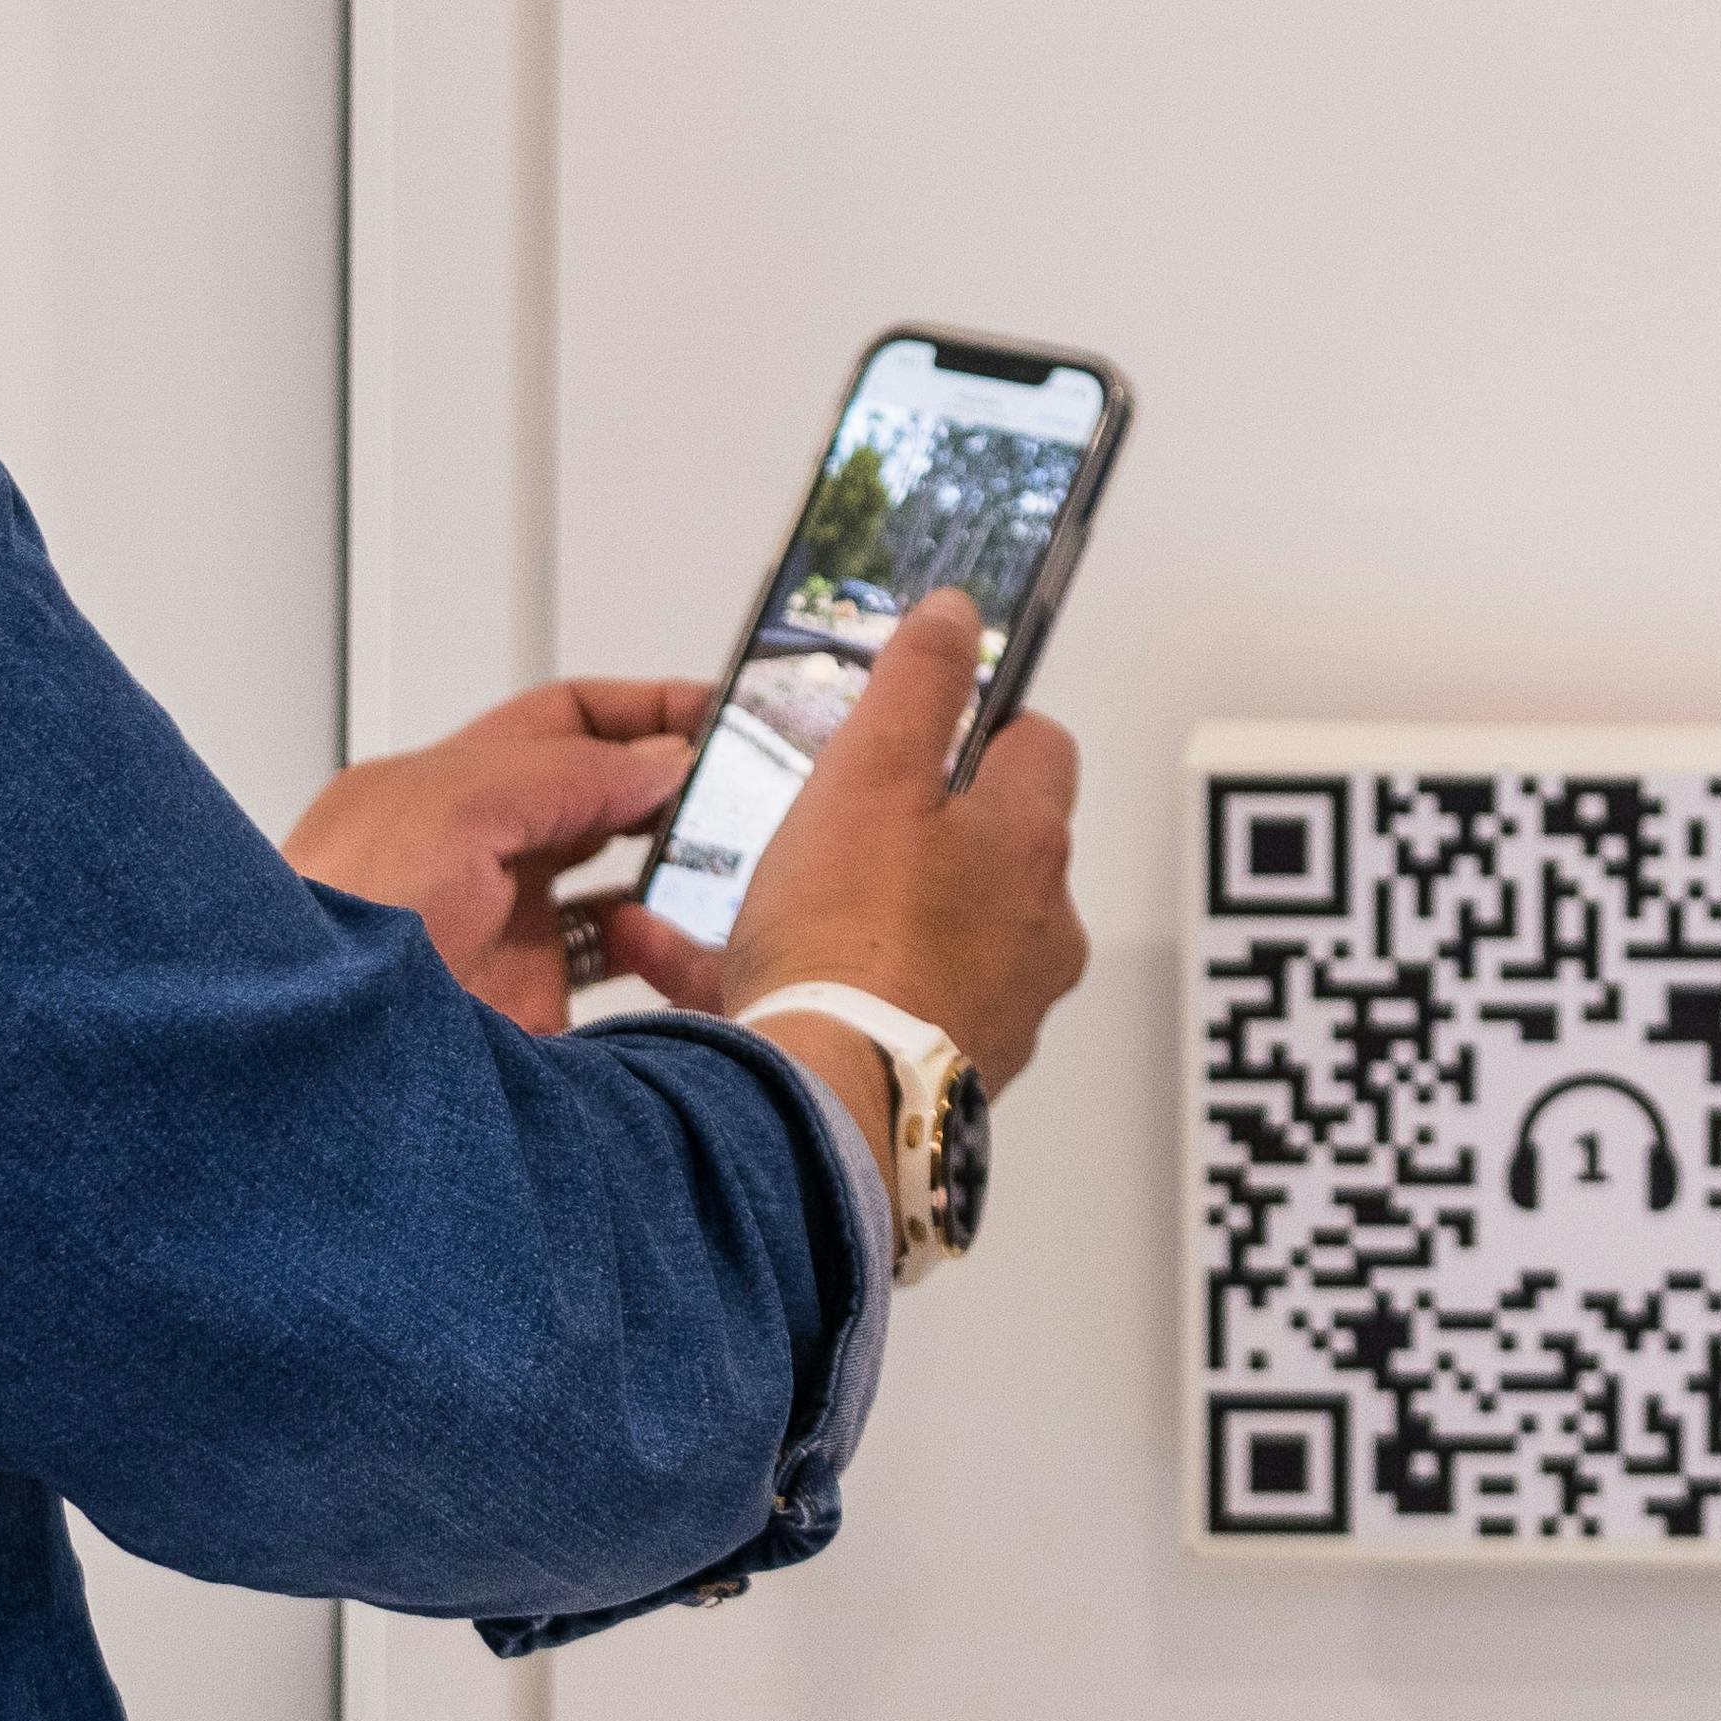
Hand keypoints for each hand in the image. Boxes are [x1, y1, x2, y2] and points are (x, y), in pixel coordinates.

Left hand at [285, 672, 723, 1028]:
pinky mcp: (530, 1016)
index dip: (644, 710)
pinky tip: (692, 954)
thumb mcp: (452, 809)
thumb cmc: (331, 928)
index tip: (726, 714)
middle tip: (756, 794)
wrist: (302, 1069)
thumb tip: (660, 759)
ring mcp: (508, 942)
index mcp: (452, 789)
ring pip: (624, 896)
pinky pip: (617, 981)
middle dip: (678, 793)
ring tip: (742, 873)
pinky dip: (663, 964)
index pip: (567, 724)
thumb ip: (564, 774)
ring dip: (680, 882)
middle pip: (606, 806)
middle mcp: (483, 860)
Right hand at [717, 592, 1088, 1106]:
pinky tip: (683, 963)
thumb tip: (958, 615)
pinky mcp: (931, 1077)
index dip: (980, 724)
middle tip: (819, 815)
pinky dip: (790, 984)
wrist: (823, 1106)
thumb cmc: (852, 936)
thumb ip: (919, 683)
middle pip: (977, 850)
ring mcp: (988, 1011)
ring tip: (733, 899)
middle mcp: (1033, 933)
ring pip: (907, 937)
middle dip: (901, 830)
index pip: (1037, 750)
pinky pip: (858, 1011)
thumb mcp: (874, 770)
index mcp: (1031, 846)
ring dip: (830, 911)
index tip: (921, 722)